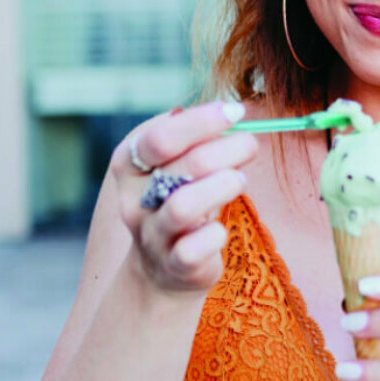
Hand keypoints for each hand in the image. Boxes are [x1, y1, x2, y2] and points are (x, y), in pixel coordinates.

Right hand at [114, 101, 256, 294]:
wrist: (164, 269)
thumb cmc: (181, 202)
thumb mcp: (178, 166)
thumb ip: (196, 140)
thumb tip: (231, 113)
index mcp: (130, 165)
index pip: (160, 137)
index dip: (201, 122)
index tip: (236, 111)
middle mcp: (134, 199)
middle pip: (180, 165)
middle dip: (224, 149)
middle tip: (249, 145)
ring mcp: (152, 234)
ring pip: (184, 206)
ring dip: (222, 187)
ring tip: (239, 180)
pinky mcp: (174, 265)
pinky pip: (194, 248)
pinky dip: (215, 235)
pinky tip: (221, 229)